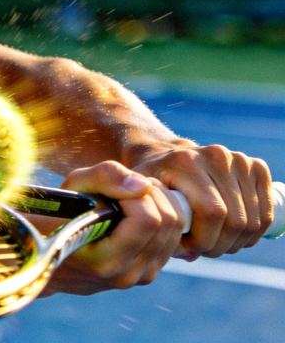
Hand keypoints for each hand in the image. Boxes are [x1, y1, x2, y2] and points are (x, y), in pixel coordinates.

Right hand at [41, 161, 185, 295]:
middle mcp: (128, 275)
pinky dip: (162, 215)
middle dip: (152, 194)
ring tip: (130, 197)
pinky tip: (137, 210)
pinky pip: (174, 236)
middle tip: (125, 187)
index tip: (113, 190)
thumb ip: (104, 177)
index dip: (134, 194)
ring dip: (159, 202)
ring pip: (177, 228)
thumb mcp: (71, 188)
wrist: (47, 256)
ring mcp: (141, 276)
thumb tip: (143, 186)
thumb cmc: (56, 217)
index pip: (148, 219)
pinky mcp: (150, 272)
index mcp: (106, 261)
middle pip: (169, 221)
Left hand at [132, 144, 272, 258]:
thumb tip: (190, 256)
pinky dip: (251, 234)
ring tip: (213, 243)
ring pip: (253, 221)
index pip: (212, 212)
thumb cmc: (153, 186)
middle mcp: (216, 155)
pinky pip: (266, 214)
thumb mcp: (144, 204)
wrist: (166, 157)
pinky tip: (231, 236)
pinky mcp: (255, 166)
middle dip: (218, 245)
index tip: (186, 247)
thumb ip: (159, 229)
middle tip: (201, 249)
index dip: (203, 240)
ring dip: (235, 242)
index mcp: (186, 161)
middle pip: (235, 219)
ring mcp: (239, 159)